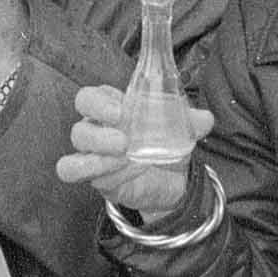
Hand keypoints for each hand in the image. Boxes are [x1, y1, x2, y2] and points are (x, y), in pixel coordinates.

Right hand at [55, 83, 215, 215]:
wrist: (170, 178)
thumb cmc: (164, 142)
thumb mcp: (179, 128)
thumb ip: (191, 121)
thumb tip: (205, 119)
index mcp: (110, 108)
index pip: (88, 97)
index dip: (98, 103)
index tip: (120, 110)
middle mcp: (96, 131)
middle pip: (79, 128)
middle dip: (98, 135)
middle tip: (124, 140)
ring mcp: (92, 157)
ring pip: (72, 156)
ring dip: (96, 157)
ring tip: (124, 157)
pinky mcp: (94, 179)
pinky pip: (76, 174)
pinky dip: (94, 173)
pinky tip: (120, 173)